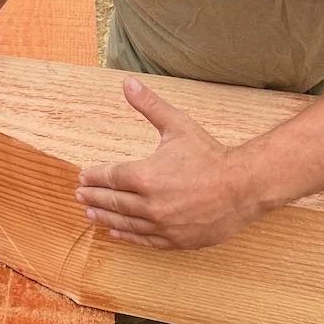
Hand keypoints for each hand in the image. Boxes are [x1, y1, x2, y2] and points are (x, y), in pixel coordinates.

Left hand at [75, 77, 261, 248]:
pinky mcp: (176, 241)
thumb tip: (127, 82)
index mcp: (146, 176)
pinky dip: (128, 237)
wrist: (243, 186)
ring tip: (90, 215)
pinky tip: (116, 233)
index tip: (82, 176)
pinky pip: (145, 240)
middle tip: (79, 195)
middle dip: (94, 197)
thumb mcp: (176, 124)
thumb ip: (149, 105)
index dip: (94, 176)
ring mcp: (163, 225)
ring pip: (126, 223)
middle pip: (114, 201)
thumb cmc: (209, 154)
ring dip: (105, 218)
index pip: (111, 177)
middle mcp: (151, 204)